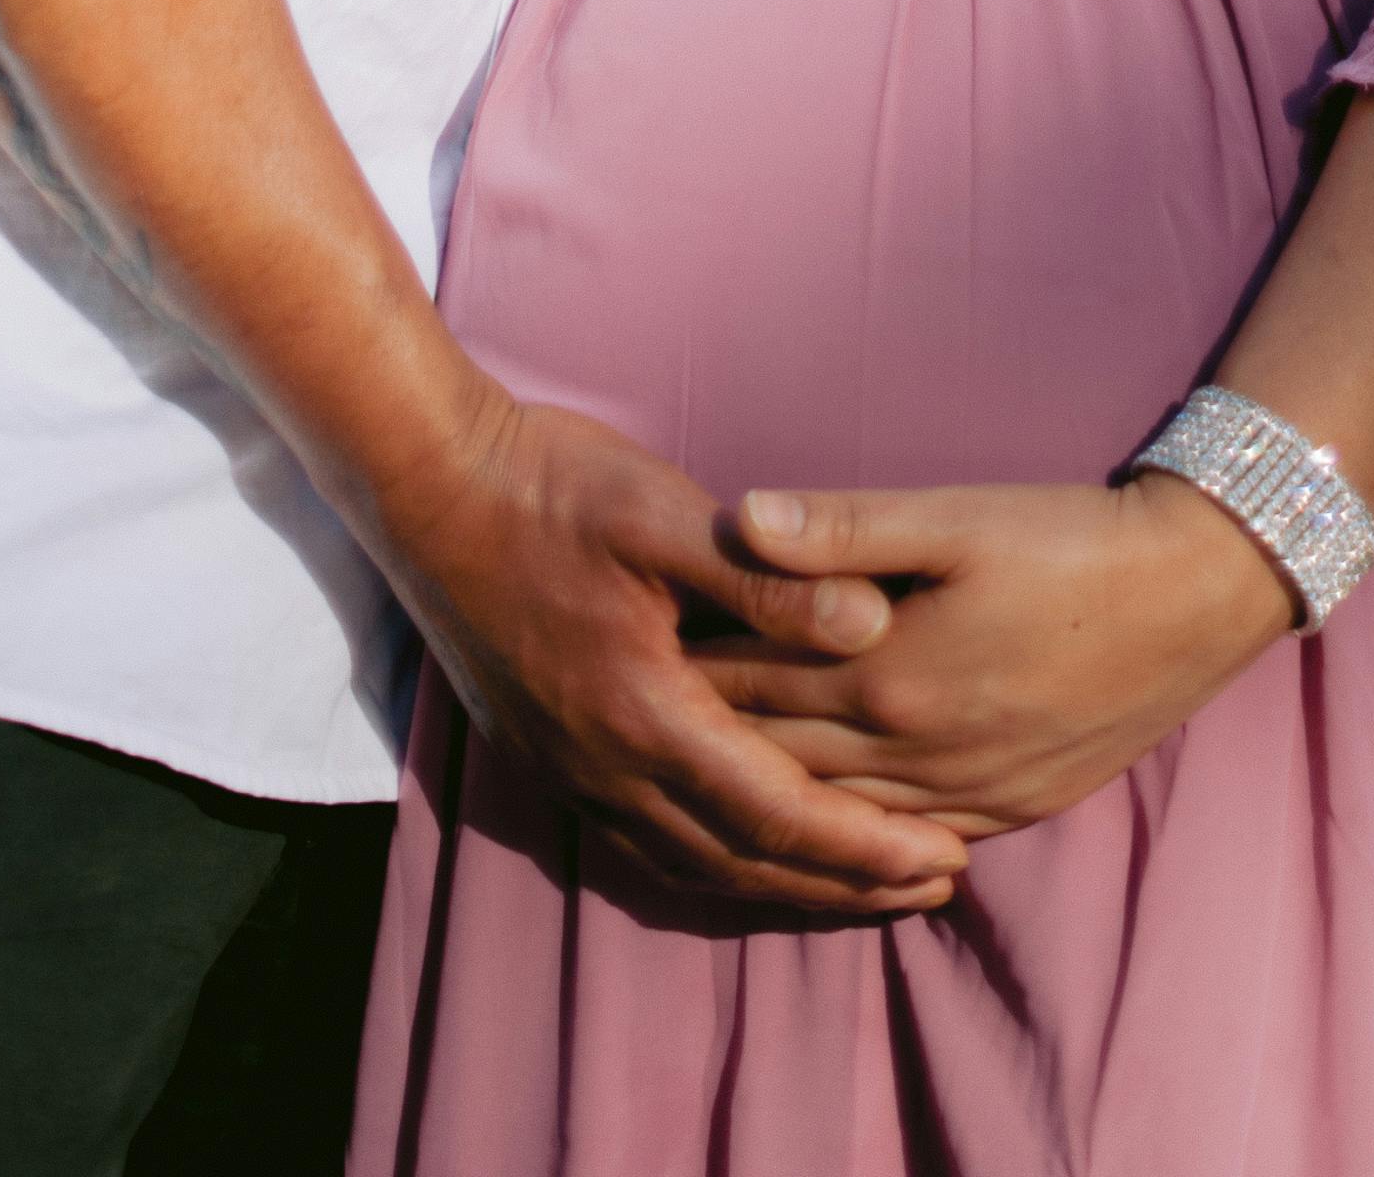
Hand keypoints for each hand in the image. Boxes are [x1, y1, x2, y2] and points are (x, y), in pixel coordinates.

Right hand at [366, 378, 971, 920]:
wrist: (428, 485)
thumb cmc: (552, 487)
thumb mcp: (666, 515)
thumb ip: (770, 580)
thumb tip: (875, 627)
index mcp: (646, 716)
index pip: (779, 816)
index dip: (867, 847)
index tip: (946, 858)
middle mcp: (607, 769)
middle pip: (746, 865)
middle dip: (846, 885)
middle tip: (933, 888)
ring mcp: (572, 772)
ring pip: (696, 868)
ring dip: (786, 887)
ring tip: (863, 888)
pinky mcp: (550, 757)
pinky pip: (651, 845)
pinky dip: (720, 865)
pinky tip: (751, 854)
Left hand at [690, 473, 1296, 840]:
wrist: (1193, 593)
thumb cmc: (1067, 538)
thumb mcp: (953, 516)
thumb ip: (843, 527)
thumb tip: (739, 516)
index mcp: (888, 675)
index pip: (753, 685)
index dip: (687, 668)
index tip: (628, 649)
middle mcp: (917, 753)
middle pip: (781, 759)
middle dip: (711, 738)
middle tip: (641, 718)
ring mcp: (968, 793)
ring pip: (837, 815)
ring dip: (772, 797)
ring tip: (706, 777)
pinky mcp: (1013, 808)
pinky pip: (906, 842)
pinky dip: (851, 842)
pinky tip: (824, 833)